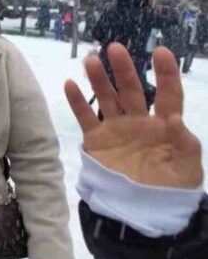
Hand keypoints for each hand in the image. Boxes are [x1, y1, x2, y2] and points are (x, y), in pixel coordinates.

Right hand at [65, 43, 202, 188]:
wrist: (140, 211)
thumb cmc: (171, 188)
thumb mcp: (188, 167)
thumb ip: (184, 142)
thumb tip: (173, 118)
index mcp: (164, 126)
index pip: (168, 94)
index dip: (165, 73)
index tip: (161, 52)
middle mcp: (139, 121)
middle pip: (132, 90)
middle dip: (124, 69)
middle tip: (115, 48)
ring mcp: (116, 129)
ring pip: (107, 98)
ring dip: (99, 79)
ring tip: (90, 61)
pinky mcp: (96, 140)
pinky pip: (85, 116)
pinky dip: (77, 101)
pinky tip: (70, 84)